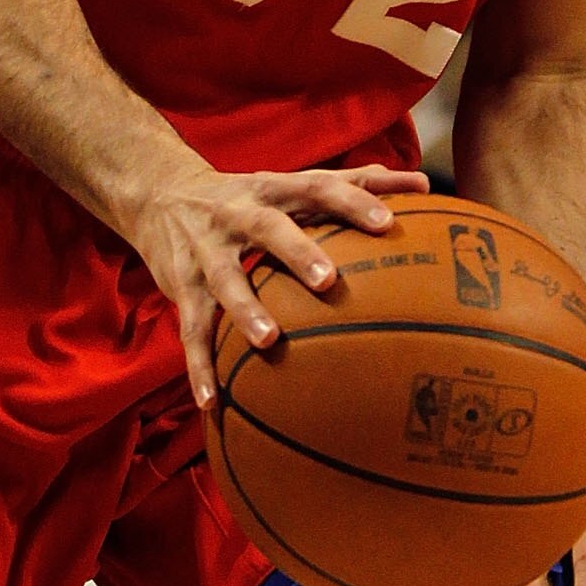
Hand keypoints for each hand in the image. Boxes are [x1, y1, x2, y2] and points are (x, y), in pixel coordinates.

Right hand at [135, 158, 430, 406]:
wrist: (160, 194)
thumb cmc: (248, 196)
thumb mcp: (294, 183)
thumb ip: (355, 182)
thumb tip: (425, 186)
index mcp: (274, 189)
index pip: (317, 186)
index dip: (352, 201)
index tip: (387, 221)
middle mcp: (238, 215)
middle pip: (269, 228)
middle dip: (297, 252)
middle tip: (329, 281)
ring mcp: (206, 252)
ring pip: (225, 280)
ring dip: (245, 310)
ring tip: (270, 342)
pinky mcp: (182, 286)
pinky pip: (190, 331)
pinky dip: (199, 367)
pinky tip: (212, 403)